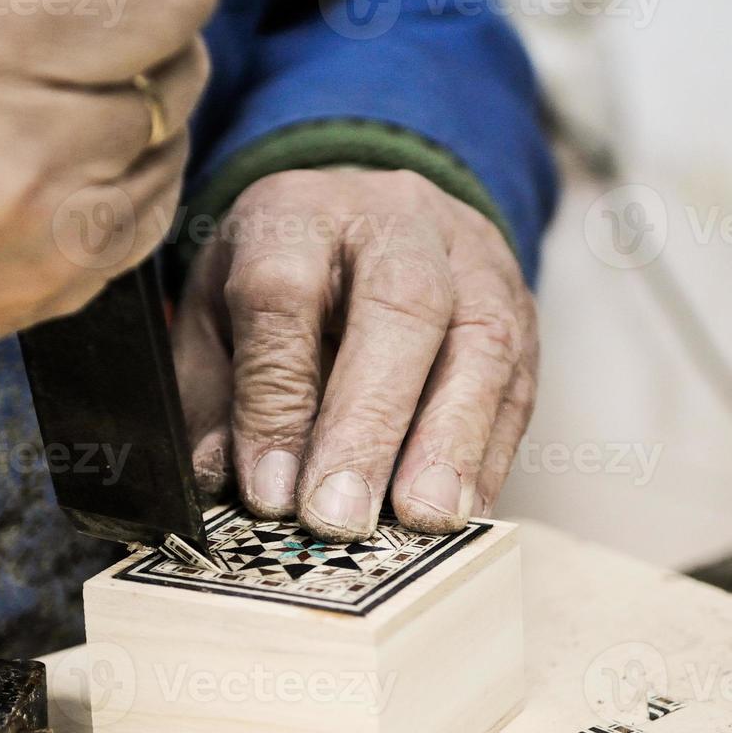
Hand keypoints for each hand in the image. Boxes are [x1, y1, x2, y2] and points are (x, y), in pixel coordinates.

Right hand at [0, 0, 213, 416]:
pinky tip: (70, 149)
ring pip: (168, 121)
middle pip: (170, 41)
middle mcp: (8, 140)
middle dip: (144, 14)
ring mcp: (41, 227)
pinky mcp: (54, 286)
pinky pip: (155, 201)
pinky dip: (132, 163)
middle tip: (89, 17)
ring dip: (134, 88)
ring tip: (57, 85)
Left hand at [173, 169, 537, 539]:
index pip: (284, 295)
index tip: (270, 490)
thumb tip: (233, 481)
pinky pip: (517, 381)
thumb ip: (215, 396)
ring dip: (451, 442)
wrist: (365, 215)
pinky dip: (489, 453)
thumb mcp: (213, 315)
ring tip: (422, 518)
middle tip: (343, 514)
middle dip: (371, 423)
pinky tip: (462, 510)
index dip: (277, 400)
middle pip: (399, 308)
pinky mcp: (519, 309)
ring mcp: (471, 260)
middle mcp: (395, 221)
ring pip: (478, 341)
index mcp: (295, 213)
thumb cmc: (277, 276)